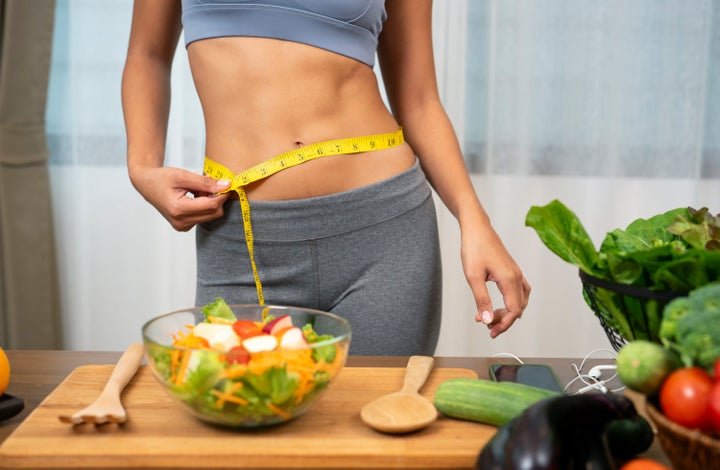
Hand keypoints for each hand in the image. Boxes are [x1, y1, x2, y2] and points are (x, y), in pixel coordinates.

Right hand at [130, 166, 231, 230]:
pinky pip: (203, 217)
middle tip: (209, 183)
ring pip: (210, 215)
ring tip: (197, 188)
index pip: (211, 205)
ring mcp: (182, 226)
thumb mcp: (183, 175)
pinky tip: (195, 195)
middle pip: (213, 213)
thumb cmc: (161, 178)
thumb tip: (226, 185)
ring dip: (210, 201)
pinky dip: (204, 205)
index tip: (226, 183)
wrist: (146, 184)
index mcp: (178, 209)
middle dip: (216, 197)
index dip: (222, 194)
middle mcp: (180, 221)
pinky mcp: (184, 226)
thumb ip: (205, 182)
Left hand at [460, 223, 530, 337]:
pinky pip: (519, 291)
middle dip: (503, 320)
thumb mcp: (473, 277)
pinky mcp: (512, 269)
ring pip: (520, 300)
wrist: (476, 228)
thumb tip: (487, 320)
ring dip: (508, 311)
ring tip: (491, 316)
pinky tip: (502, 304)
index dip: (503, 324)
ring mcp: (516, 272)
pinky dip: (512, 301)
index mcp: (509, 279)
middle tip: (485, 325)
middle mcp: (516, 276)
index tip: (490, 331)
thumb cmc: (474, 248)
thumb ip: (482, 300)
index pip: (514, 311)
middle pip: (518, 308)